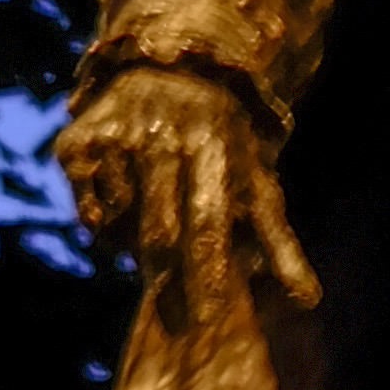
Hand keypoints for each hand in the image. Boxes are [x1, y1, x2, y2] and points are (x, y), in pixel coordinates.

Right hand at [57, 59, 310, 307]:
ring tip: (152, 238)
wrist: (177, 68)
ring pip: (118, 218)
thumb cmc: (226, 147)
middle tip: (177, 322)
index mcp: (214, 152)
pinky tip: (114, 209)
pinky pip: (85, 201)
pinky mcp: (80, 137)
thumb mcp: (257, 186)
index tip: (207, 318)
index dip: (206, 270)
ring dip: (131, 244)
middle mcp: (165, 138)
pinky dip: (98, 214)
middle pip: (159, 229)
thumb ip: (280, 246)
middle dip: (166, 280)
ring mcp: (119, 135)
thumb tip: (309, 302)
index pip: (209, 223)